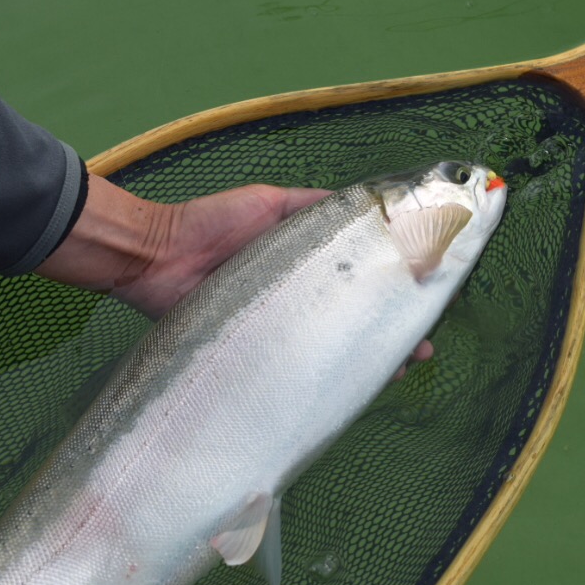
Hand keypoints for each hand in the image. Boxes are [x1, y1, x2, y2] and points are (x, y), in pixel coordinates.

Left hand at [37, 175, 435, 367]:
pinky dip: (328, 371)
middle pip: (355, 314)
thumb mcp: (270, 204)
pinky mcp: (261, 347)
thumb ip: (313, 207)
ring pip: (335, 341)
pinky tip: (353, 381)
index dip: (397, 281)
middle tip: (423, 346)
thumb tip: (365, 204)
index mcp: (306, 258)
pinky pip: (301, 361)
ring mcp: (283, 323)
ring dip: (371, 354)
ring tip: (401, 365)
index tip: (428, 289)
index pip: (363, 271)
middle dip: (392, 330)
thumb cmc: (209, 224)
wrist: (157, 258)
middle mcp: (299, 294)